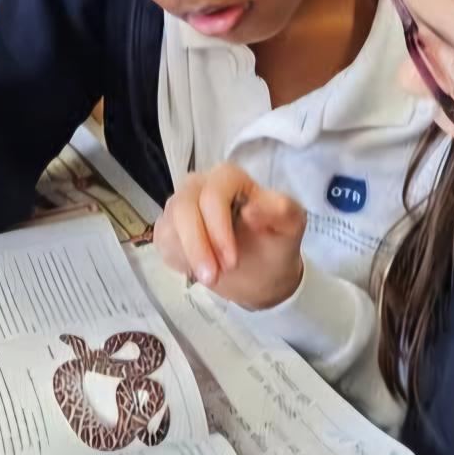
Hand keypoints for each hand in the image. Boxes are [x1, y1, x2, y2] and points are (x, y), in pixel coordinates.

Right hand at [153, 161, 306, 308]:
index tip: (231, 262)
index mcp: (228, 176)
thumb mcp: (291, 227)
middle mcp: (198, 184)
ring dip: (188, 255)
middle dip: (198, 246)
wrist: (261, 272)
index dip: (218, 228)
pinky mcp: (168, 227)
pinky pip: (162, 240)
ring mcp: (180, 205)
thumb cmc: (275, 244)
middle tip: (214, 277)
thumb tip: (249, 208)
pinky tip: (198, 269)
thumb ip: (281, 211)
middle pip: (183, 208)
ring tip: (212, 278)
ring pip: (169, 225)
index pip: (212, 195)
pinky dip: (178, 258)